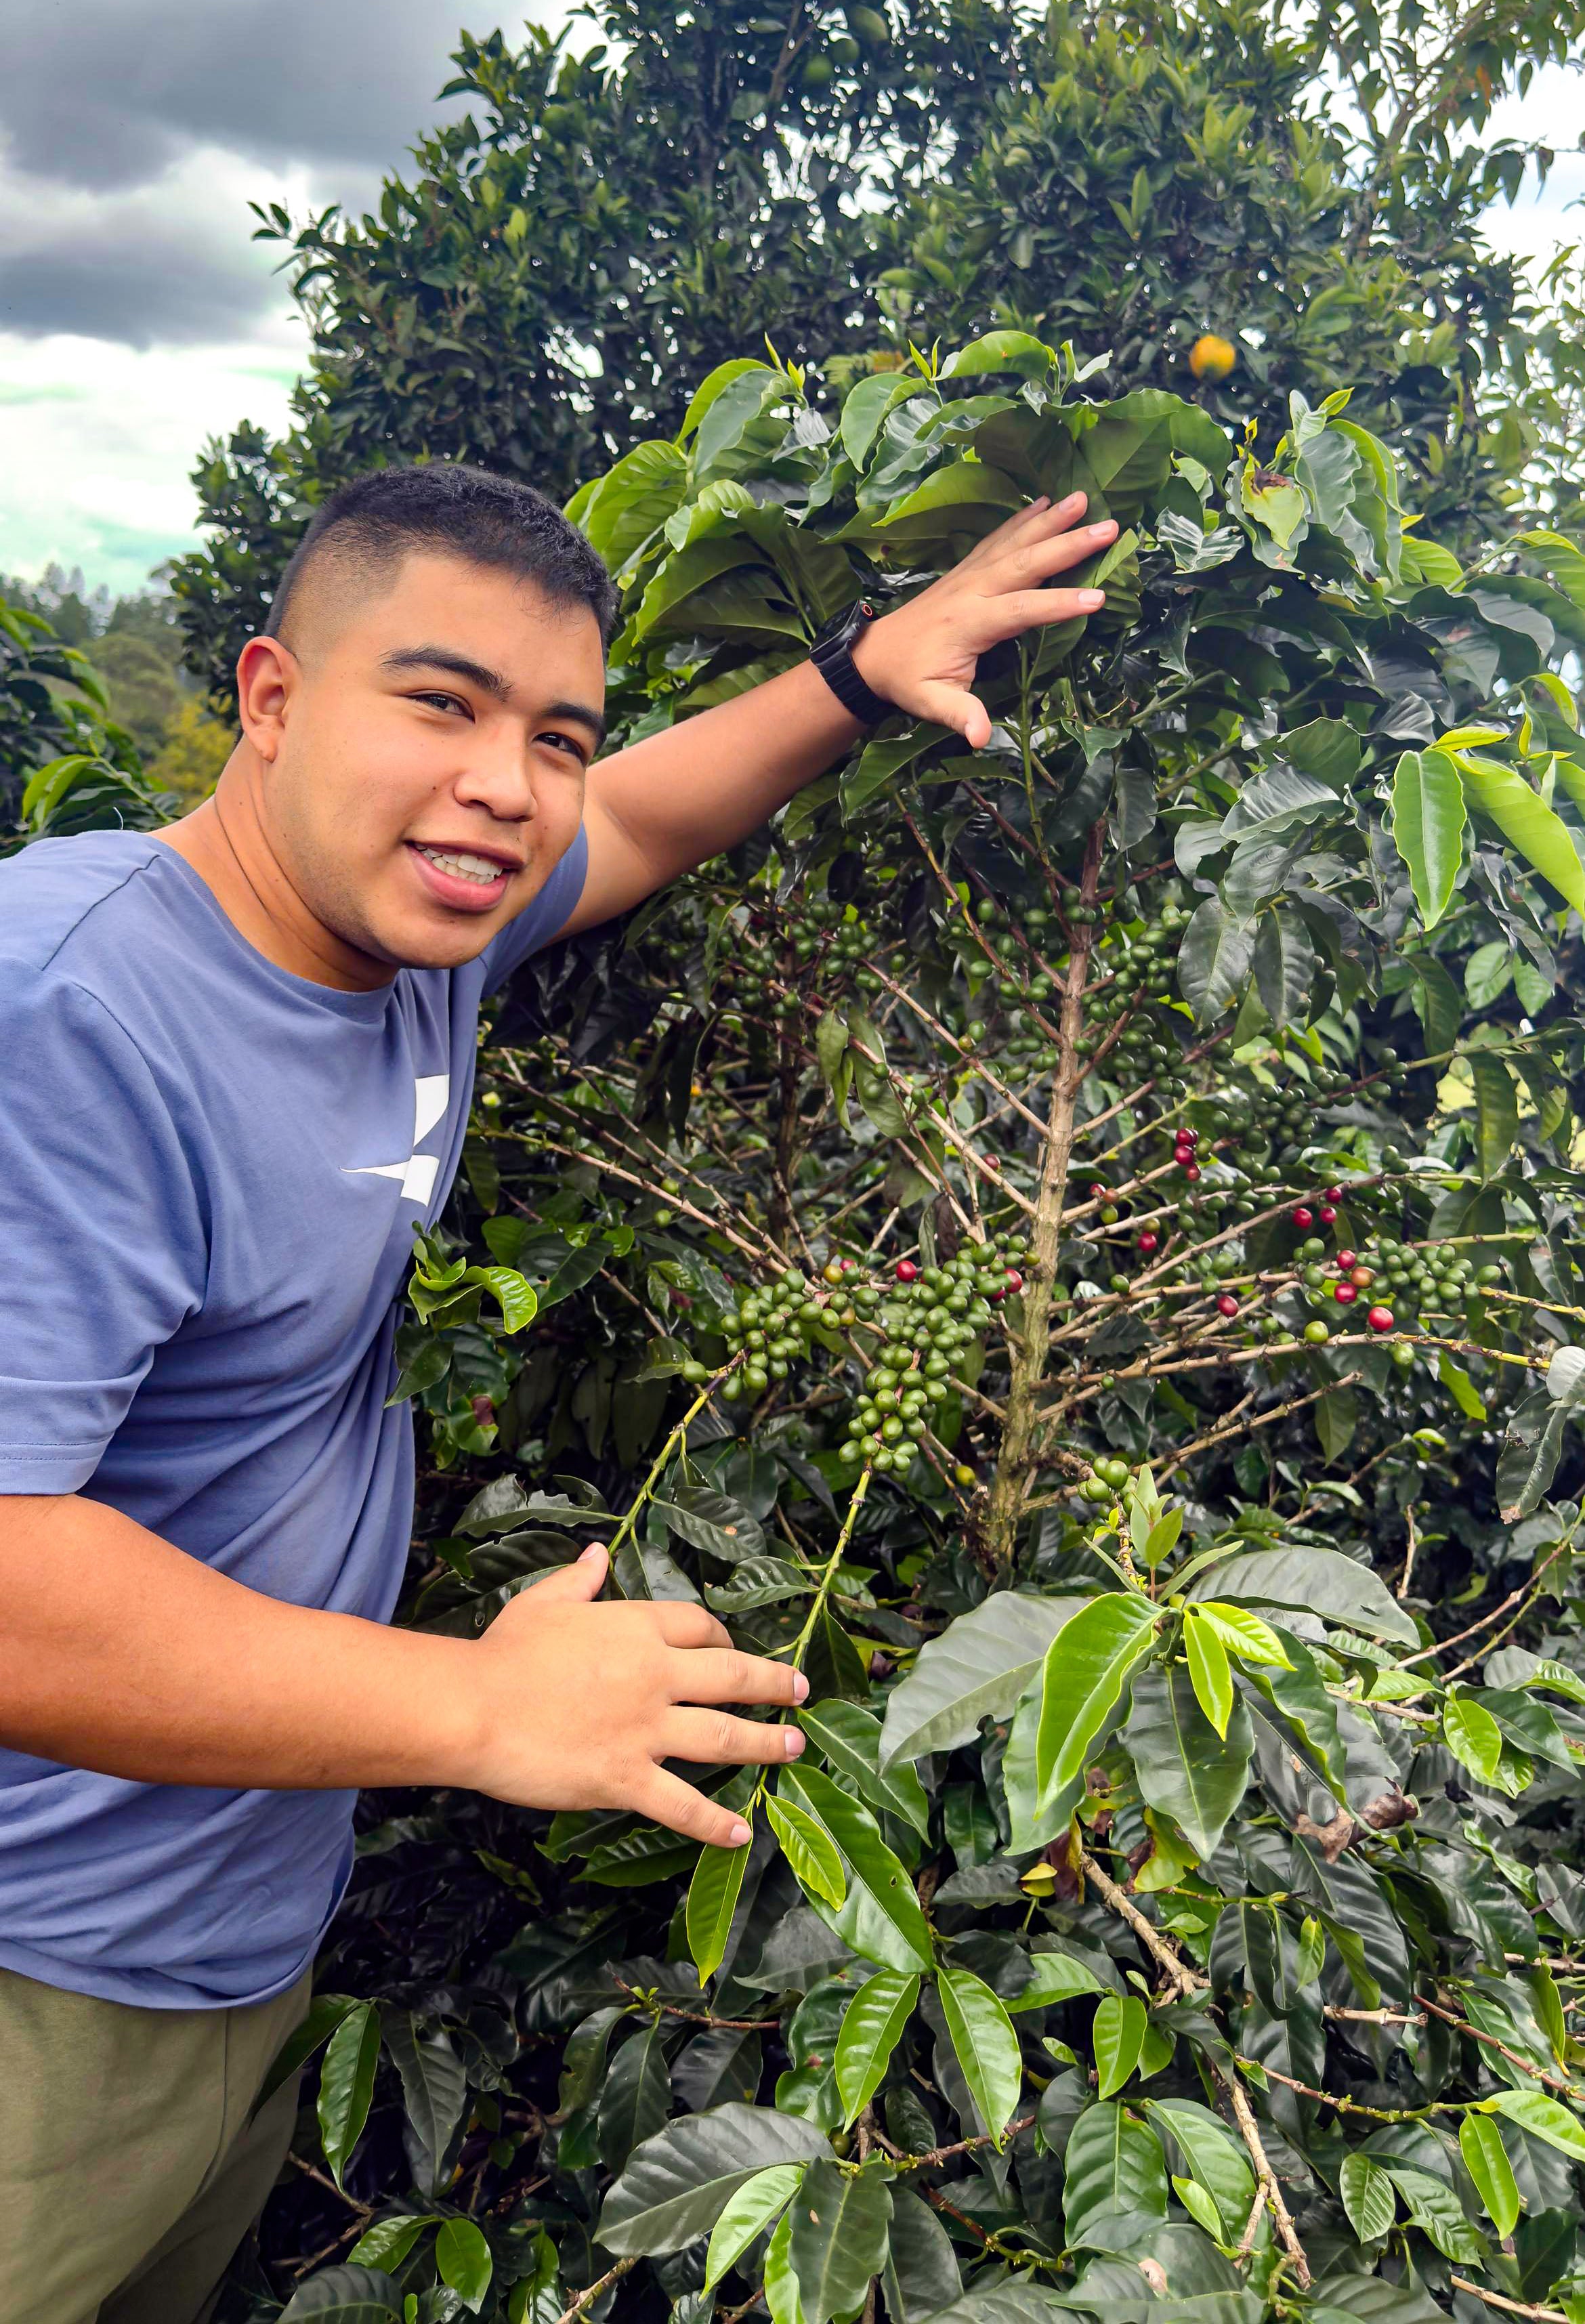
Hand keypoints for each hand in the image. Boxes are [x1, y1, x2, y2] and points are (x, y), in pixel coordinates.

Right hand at [464, 1544, 806, 1844]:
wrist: (473, 1707)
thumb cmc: (503, 1653)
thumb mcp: (543, 1603)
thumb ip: (578, 1579)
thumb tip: (599, 1554)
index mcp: (635, 1629)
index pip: (699, 1627)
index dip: (723, 1638)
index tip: (734, 1648)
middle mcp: (653, 1676)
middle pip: (731, 1676)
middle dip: (772, 1683)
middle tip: (800, 1691)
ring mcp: (644, 1730)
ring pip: (723, 1737)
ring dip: (765, 1743)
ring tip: (794, 1746)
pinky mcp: (625, 1777)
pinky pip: (681, 1804)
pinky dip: (713, 1822)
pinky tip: (740, 1832)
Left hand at [851, 491, 1117, 748]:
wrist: (875, 654)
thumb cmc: (908, 680)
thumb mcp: (930, 703)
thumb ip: (959, 715)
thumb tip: (981, 737)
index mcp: (969, 623)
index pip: (1021, 610)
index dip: (1059, 604)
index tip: (1098, 598)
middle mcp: (972, 590)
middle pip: (1025, 563)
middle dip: (1067, 545)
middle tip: (1109, 527)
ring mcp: (969, 574)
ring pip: (1014, 541)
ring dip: (1050, 520)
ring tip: (1083, 497)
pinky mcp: (967, 568)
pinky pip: (998, 538)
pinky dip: (1023, 518)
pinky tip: (1046, 502)